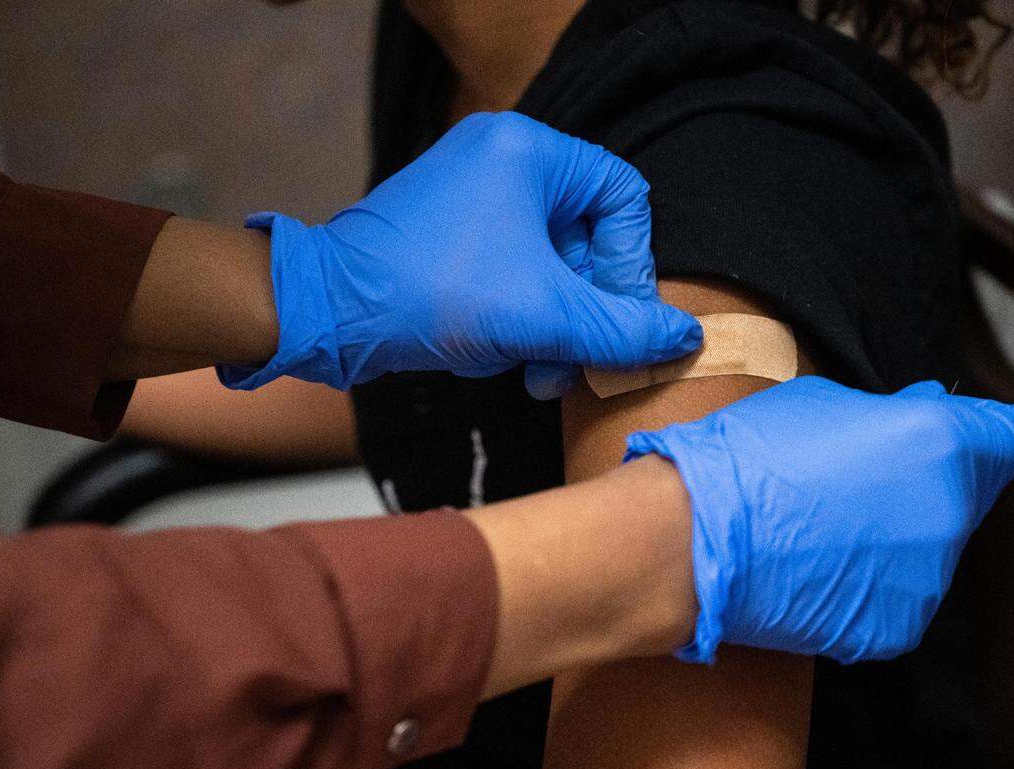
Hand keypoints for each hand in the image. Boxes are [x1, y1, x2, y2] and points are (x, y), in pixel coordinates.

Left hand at [218, 112, 700, 393]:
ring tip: (533, 372)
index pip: (622, 198)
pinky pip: (511, 276)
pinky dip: (514, 319)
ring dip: (551, 327)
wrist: (328, 314)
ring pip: (548, 266)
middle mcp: (502, 161)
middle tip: (580, 363)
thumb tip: (685, 339)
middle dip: (584, 311)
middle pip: (585, 239)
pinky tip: (492, 354)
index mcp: (529, 150)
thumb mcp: (544, 316)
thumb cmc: (431, 292)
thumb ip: (621, 329)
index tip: (618, 318)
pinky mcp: (451, 236)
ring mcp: (473, 198)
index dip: (631, 264)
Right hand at [624, 376, 1013, 663]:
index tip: (966, 443)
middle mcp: (947, 513)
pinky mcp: (894, 627)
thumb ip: (889, 409)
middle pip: (968, 495)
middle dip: (927, 483)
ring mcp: (925, 578)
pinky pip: (896, 594)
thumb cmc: (741, 459)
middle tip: (854, 479)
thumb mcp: (816, 402)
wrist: (688, 541)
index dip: (992, 437)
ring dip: (894, 534)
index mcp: (937, 444)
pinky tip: (813, 564)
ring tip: (819, 525)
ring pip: (929, 547)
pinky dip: (866, 582)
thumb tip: (927, 407)